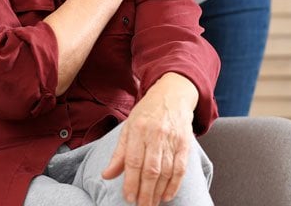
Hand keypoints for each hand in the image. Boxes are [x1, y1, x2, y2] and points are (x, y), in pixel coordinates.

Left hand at [103, 73, 197, 204]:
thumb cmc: (147, 112)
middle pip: (150, 169)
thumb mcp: (129, 126)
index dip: (130, 182)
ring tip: (151, 203)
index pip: (133, 160)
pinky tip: (166, 196)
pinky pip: (180, 169)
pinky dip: (174, 185)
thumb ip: (119, 153)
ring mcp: (172, 139)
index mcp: (138, 129)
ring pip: (165, 172)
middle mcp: (155, 134)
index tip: (128, 197)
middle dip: (145, 192)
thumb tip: (106, 175)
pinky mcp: (184, 143)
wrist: (172, 95)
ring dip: (158, 192)